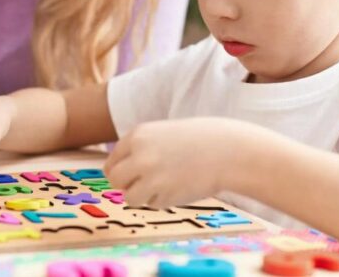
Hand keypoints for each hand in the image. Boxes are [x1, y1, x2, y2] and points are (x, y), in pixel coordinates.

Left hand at [105, 117, 258, 207]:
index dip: (119, 171)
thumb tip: (117, 173)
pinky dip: (161, 201)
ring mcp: (151, 176)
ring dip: (143, 196)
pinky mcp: (164, 195)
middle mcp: (139, 155)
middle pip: (115, 180)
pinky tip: (178, 187)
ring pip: (130, 197)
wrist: (227, 151)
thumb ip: (141, 150)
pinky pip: (152, 204)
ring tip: (163, 186)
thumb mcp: (162, 134)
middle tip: (140, 186)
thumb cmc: (198, 141)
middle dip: (125, 186)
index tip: (128, 176)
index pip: (112, 161)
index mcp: (138, 135)